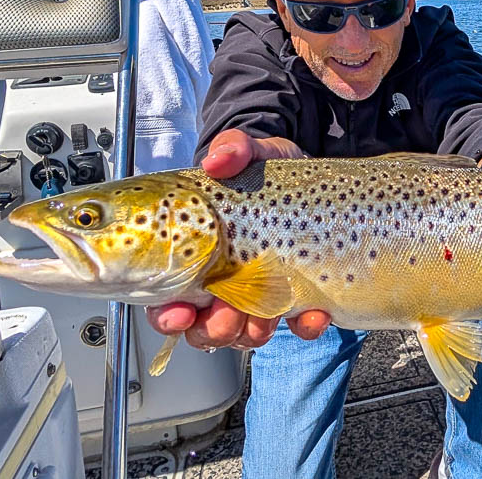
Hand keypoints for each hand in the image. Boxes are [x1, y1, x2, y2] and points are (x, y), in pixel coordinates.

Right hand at [145, 129, 331, 348]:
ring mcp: (260, 291)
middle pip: (202, 325)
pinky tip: (313, 313)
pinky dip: (306, 326)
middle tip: (224, 314)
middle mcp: (222, 279)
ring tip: (266, 314)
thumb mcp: (250, 152)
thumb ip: (233, 148)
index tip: (178, 312)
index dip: (167, 314)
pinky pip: (299, 325)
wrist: (315, 176)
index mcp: (194, 251)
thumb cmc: (266, 171)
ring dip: (252, 331)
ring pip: (244, 332)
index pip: (166, 296)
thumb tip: (218, 159)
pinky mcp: (298, 296)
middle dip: (211, 329)